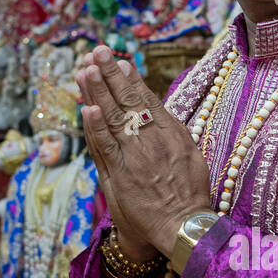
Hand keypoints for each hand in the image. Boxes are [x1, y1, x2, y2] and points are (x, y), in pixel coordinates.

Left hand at [76, 45, 211, 260]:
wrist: (184, 227)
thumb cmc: (189, 195)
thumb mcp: (190, 156)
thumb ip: (171, 133)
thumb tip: (157, 112)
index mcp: (172, 135)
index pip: (148, 101)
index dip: (132, 80)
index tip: (121, 61)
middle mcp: (153, 141)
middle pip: (128, 102)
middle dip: (111, 75)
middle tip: (98, 51)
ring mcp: (136, 157)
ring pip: (113, 119)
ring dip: (98, 92)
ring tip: (87, 69)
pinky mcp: (122, 175)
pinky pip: (105, 147)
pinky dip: (95, 127)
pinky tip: (88, 108)